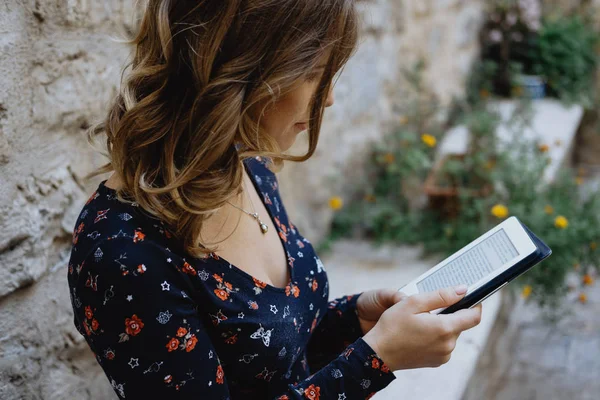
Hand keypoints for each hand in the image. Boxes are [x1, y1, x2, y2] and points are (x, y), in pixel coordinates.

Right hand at [362, 285, 482, 371]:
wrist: (378, 353)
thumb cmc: (392, 326)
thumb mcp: (413, 303)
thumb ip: (441, 295)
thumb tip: (463, 290)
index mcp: (445, 328)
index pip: (474, 316)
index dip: (476, 304)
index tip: (470, 297)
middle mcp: (448, 345)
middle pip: (460, 324)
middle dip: (450, 314)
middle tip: (428, 309)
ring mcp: (443, 355)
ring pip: (451, 334)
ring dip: (442, 326)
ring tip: (420, 322)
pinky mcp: (437, 361)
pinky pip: (443, 345)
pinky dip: (436, 337)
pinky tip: (419, 333)